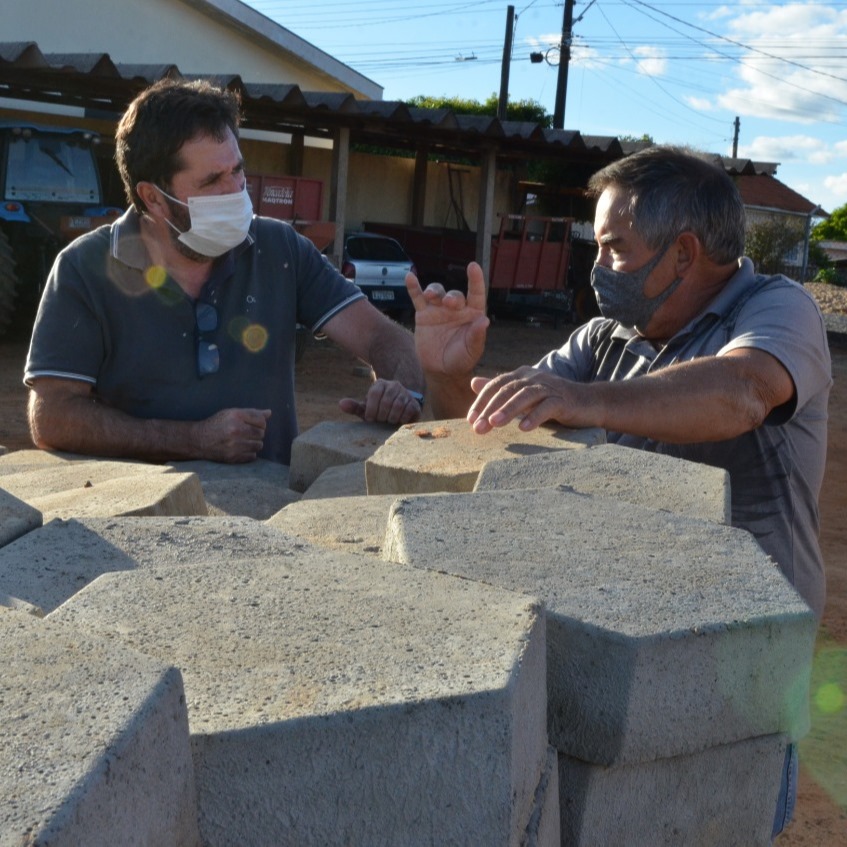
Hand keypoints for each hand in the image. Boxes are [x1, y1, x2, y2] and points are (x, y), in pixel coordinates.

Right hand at [196, 408, 270, 461]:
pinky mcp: (233, 457)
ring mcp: (234, 445)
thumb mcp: (231, 413)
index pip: (262, 421)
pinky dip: (249, 453)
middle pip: (261, 433)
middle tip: (247, 434)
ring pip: (259, 445)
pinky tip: (241, 449)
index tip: (253, 425)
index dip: (260, 423)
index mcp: (236, 416)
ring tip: (244, 441)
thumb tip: (269, 413)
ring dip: (254, 444)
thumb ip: (251, 413)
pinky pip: (252, 456)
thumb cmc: (217, 424)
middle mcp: (236, 430)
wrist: (198, 440)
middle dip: (257, 434)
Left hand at [338, 379, 422, 423]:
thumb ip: (354, 407)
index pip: (374, 394)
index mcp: (380, 384)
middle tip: (380, 421)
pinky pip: (408, 411)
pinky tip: (398, 421)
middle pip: (386, 401)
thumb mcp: (367, 408)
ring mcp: (405, 393)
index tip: (369, 419)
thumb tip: (341, 404)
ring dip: (391, 418)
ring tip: (388, 421)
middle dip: (381, 416)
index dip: (370, 409)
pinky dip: (401, 419)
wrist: (400, 410)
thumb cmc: (380, 410)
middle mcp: (394, 385)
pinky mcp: (414, 403)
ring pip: (397, 406)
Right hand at [406, 262, 489, 376]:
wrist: (441, 370)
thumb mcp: (471, 351)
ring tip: (430, 295)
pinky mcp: (424, 315)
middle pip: (454, 295)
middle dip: (452, 297)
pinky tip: (409, 277)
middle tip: (448, 303)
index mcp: (472, 315)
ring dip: (434, 290)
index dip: (475, 280)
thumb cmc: (461, 359)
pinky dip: (414, 288)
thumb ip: (477, 336)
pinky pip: (418, 298)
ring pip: (437, 292)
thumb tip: (484, 320)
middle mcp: (456, 309)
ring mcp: (439, 310)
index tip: (473, 266)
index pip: (476, 294)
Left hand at [467, 367, 584, 433]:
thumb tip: (473, 382)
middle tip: (477, 427)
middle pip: (507, 390)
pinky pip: (547, 407)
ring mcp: (550, 387)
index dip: (481, 401)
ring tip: (494, 424)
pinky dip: (535, 416)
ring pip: (525, 396)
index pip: (496, 385)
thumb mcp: (523, 395)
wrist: (589, 402)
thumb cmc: (553, 401)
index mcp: (522, 375)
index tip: (470, 419)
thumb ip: (500, 389)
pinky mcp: (563, 400)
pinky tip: (523, 428)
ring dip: (508, 410)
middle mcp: (534, 377)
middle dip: (490, 408)